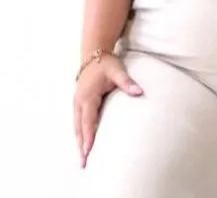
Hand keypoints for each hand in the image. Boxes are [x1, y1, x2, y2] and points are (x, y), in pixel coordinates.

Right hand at [72, 52, 142, 167]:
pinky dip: (79, 134)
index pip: (87, 120)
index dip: (88, 136)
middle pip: (79, 128)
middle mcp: (79, 101)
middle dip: (81, 146)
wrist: (94, 53)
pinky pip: (78, 122)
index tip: (88, 151)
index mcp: (87, 96)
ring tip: (83, 159)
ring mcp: (77, 102)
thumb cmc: (106, 63)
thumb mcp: (117, 70)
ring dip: (79, 142)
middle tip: (84, 163)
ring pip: (77, 126)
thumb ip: (127, 82)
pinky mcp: (79, 102)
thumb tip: (139, 92)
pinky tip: (83, 143)